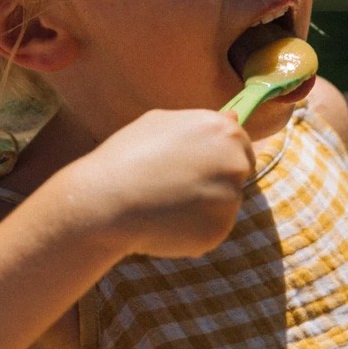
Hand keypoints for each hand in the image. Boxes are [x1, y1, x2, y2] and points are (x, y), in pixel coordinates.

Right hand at [71, 109, 254, 258]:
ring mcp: (230, 198)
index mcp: (223, 131)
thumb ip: (201, 122)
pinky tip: (166, 223)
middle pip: (237, 175)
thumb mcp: (161, 123)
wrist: (106, 201)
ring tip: (165, 204)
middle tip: (177, 187)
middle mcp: (234, 162)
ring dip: (202, 207)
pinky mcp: (220, 229)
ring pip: (223, 205)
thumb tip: (234, 117)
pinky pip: (212, 230)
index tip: (196, 166)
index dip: (218, 157)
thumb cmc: (128, 157)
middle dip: (215, 181)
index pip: (241, 146)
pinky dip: (194, 231)